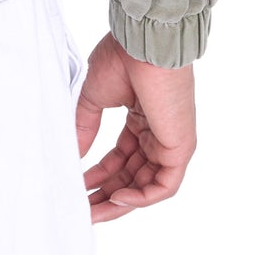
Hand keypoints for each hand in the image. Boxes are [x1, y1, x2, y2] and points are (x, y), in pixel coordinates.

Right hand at [74, 34, 195, 222]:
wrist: (143, 44)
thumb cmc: (122, 58)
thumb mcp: (94, 97)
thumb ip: (85, 127)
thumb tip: (74, 155)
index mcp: (140, 120)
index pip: (120, 158)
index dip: (99, 175)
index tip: (77, 187)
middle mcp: (157, 134)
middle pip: (132, 177)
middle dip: (106, 195)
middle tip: (83, 209)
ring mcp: (170, 143)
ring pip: (146, 186)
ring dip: (120, 202)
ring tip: (93, 210)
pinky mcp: (180, 149)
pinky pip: (163, 186)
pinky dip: (141, 198)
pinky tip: (116, 199)